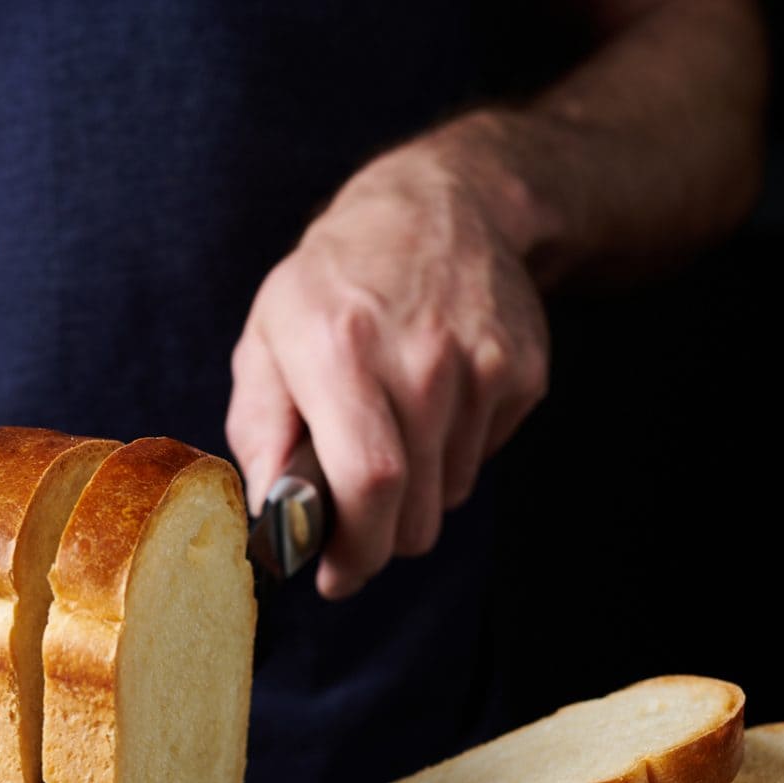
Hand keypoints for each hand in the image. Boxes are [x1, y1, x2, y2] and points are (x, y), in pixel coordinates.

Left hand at [226, 133, 549, 597]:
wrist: (442, 206)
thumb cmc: (336, 282)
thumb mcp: (267, 339)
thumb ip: (260, 432)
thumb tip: (273, 516)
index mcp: (341, 350)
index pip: (368, 484)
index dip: (354, 550)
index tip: (336, 576)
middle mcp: (420, 358)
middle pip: (413, 511)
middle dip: (378, 541)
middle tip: (354, 526)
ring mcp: (481, 365)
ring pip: (449, 494)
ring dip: (415, 493)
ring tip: (391, 431)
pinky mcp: (523, 372)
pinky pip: (482, 458)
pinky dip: (453, 455)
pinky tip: (433, 401)